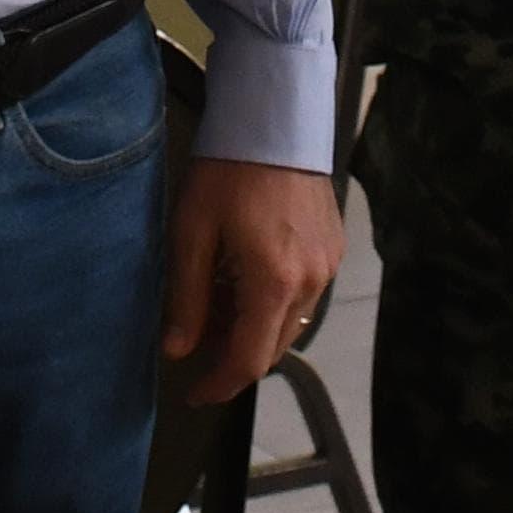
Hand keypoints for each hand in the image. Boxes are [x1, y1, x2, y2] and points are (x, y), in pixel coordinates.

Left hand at [163, 159, 344, 405]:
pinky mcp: (333, 248)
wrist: (276, 119)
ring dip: (252, 328)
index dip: (218, 384)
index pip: (248, 360)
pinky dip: (273, 302)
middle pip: (272, 348)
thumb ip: (187, 297)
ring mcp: (327, 265)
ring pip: (289, 324)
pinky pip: (304, 295)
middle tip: (195, 341)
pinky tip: (244, 277)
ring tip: (215, 301)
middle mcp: (310, 281)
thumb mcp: (193, 231)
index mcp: (274, 282)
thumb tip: (179, 350)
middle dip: (232, 355)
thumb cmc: (228, 169)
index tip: (194, 394)